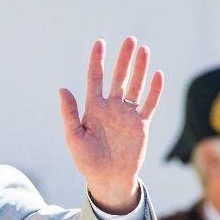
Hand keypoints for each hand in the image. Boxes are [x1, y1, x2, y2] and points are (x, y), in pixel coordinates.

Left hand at [59, 37, 163, 213]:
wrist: (108, 179)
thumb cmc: (87, 160)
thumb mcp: (74, 136)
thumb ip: (70, 113)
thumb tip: (62, 89)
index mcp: (93, 108)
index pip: (96, 79)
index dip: (97, 61)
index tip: (100, 43)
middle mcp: (111, 108)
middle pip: (119, 77)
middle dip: (124, 59)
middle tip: (130, 40)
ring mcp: (127, 115)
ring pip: (135, 86)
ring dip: (140, 69)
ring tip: (144, 50)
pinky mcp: (141, 124)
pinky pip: (149, 104)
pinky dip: (154, 90)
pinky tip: (157, 74)